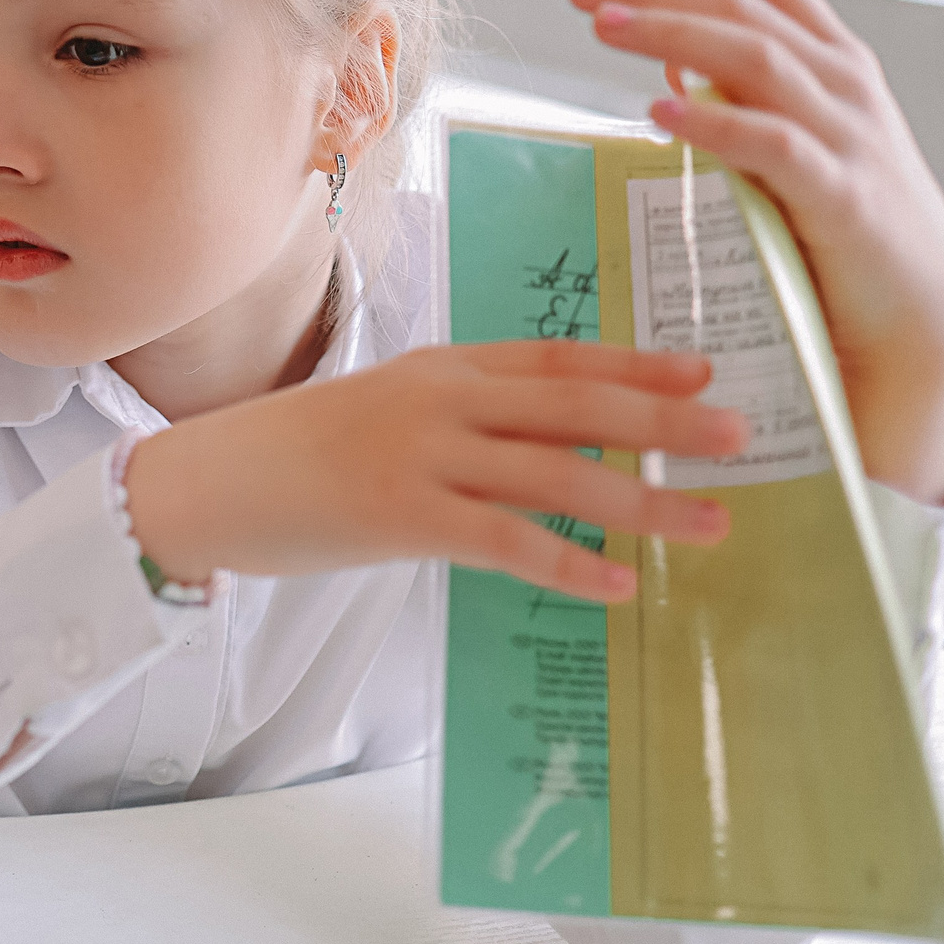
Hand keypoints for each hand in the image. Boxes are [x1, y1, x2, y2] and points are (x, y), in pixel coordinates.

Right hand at [122, 341, 747, 601]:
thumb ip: (457, 418)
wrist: (203, 482)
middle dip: (664, 421)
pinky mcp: (401, 515)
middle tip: (740, 437)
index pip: (554, 358)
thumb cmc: (294, 453)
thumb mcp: (381, 410)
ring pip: (556, 474)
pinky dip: (569, 564)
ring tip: (708, 522)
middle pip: (574, 405)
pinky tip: (616, 585)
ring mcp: (420, 455)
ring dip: (641, 499)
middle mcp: (439, 400)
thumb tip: (544, 447)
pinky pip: (506, 542)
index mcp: (438, 366)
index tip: (703, 373)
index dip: (634, 364)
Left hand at [568, 0, 943, 504]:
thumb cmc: (841, 226)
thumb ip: (741, 100)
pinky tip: (658, 113)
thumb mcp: (792, 145)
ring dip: (671, 34)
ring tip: (603, 28)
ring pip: (756, 59)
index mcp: (835, 62)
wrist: (915, 314)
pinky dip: (714, 121)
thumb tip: (669, 64)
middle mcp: (846, 85)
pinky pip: (772, 145)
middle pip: (743, 10)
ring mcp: (849, 136)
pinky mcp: (841, 197)